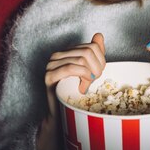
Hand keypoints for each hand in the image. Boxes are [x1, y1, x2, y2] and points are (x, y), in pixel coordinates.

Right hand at [36, 33, 105, 149]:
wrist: (61, 114)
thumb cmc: (75, 94)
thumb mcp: (89, 71)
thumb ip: (94, 53)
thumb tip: (99, 35)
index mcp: (67, 52)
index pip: (92, 46)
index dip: (101, 61)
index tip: (99, 74)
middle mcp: (57, 55)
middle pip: (87, 51)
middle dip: (97, 67)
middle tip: (95, 80)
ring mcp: (51, 64)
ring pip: (81, 59)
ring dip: (90, 74)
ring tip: (88, 85)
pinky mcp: (49, 76)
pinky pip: (70, 68)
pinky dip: (82, 75)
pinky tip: (83, 85)